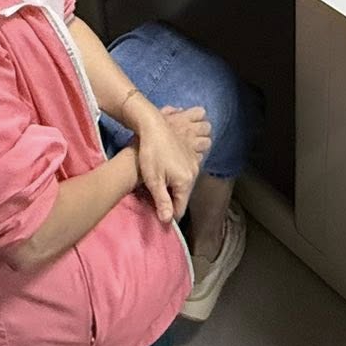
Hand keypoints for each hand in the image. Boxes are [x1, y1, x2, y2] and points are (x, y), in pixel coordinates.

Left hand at [135, 105, 210, 222]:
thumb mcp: (153, 180)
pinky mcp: (192, 148)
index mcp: (185, 181)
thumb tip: (168, 221)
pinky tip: (175, 159)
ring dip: (181, 180)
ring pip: (189, 179)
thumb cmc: (150, 153)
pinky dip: (187, 162)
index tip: (158, 212)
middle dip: (173, 196)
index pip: (180, 208)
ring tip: (166, 177)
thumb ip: (162, 201)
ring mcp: (195, 158)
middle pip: (184, 193)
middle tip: (157, 191)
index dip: (168, 214)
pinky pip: (193, 160)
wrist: (152, 124)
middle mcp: (194, 171)